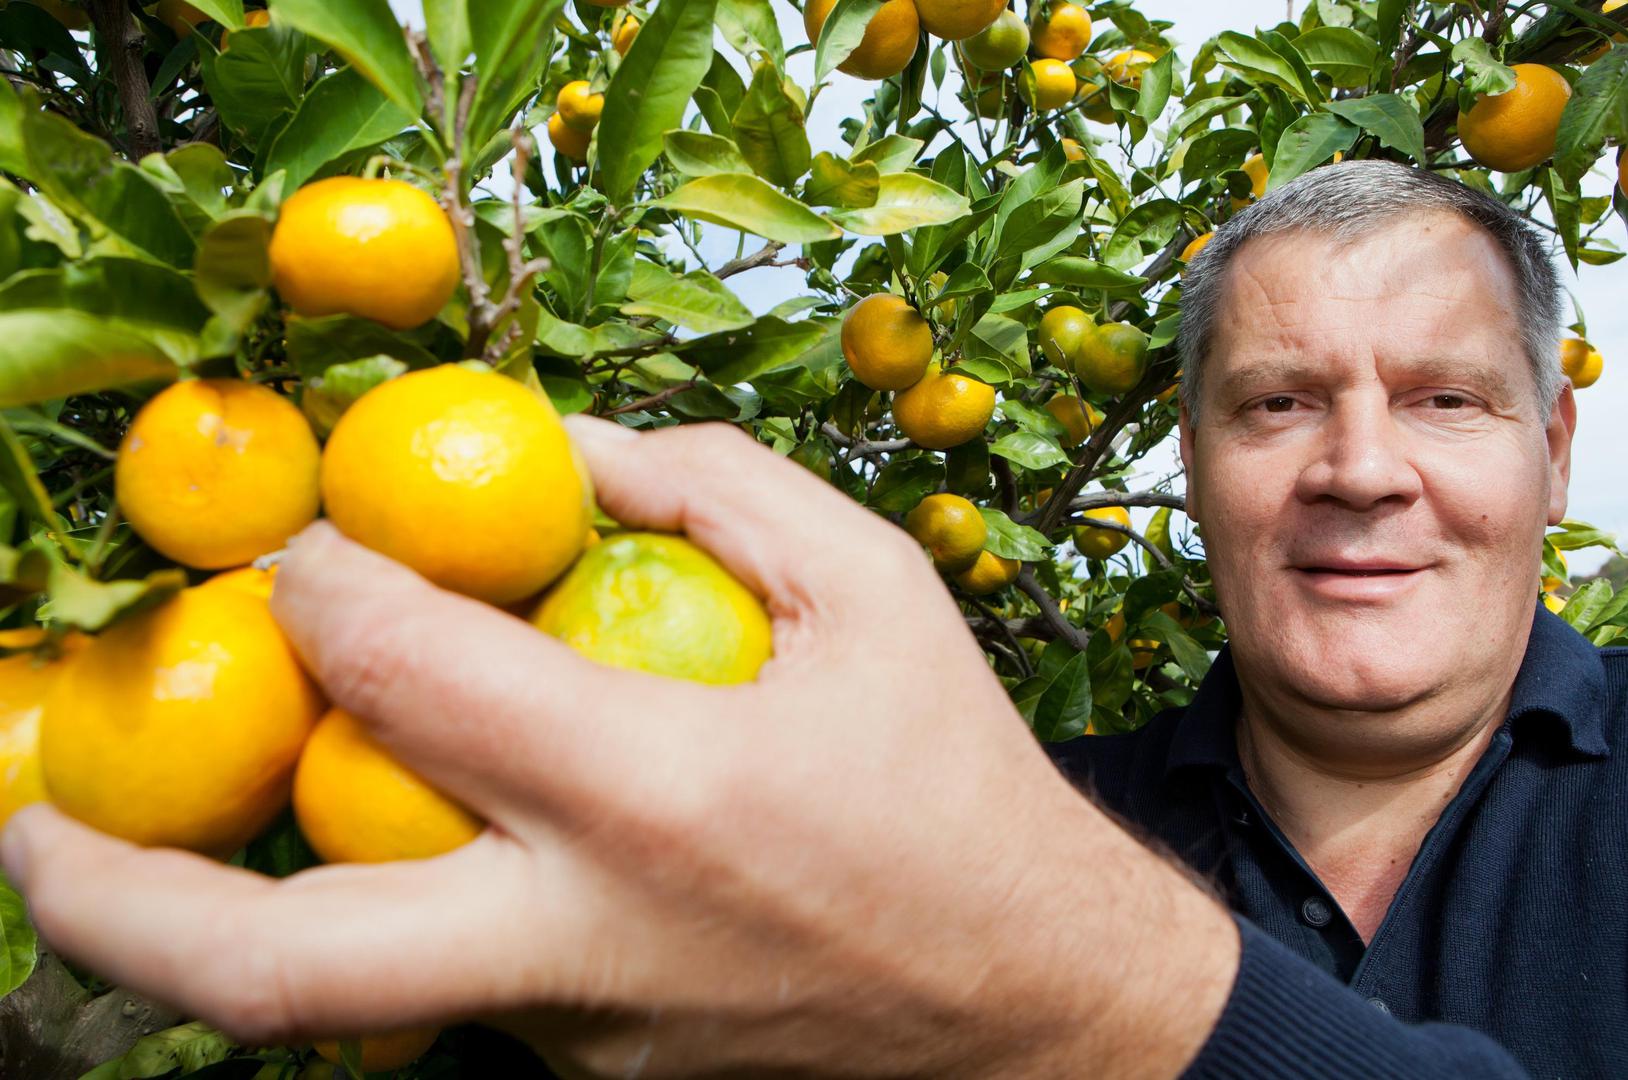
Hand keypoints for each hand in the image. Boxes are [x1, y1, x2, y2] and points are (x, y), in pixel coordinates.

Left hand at [3, 418, 1236, 1077]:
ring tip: (167, 833)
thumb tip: (564, 449)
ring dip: (225, 918)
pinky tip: (424, 844)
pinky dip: (398, 912)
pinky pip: (454, 987)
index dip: (325, 591)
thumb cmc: (956, 779)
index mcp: (661, 791)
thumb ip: (714, 487)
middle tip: (29, 839)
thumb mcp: (876, 588)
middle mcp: (590, 935)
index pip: (415, 679)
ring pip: (350, 998)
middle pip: (284, 963)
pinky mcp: (592, 1076)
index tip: (301, 552)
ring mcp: (577, 1032)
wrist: (1028, 989)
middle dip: (116, 901)